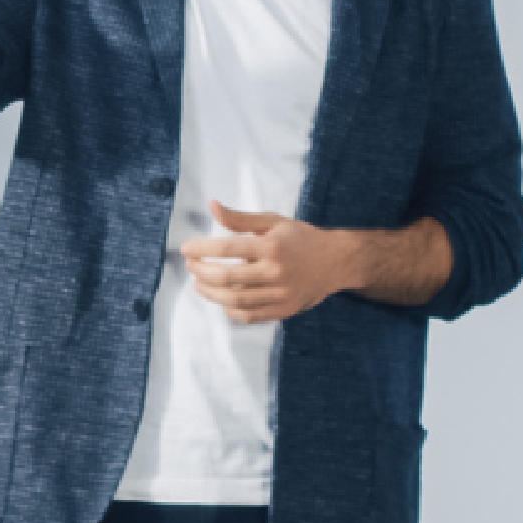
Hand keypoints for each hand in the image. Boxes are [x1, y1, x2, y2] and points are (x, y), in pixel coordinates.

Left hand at [183, 205, 347, 325]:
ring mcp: (281, 295)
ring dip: (209, 293)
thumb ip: (240, 218)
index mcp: (272, 246)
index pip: (226, 248)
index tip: (186, 249)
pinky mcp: (283, 311)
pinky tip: (221, 298)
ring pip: (233, 300)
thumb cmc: (300, 238)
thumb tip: (211, 206)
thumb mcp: (273, 222)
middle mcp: (276, 272)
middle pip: (226, 278)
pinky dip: (228, 309)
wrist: (337, 262)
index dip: (201, 249)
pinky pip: (247, 316)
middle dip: (200, 272)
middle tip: (190, 266)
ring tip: (199, 283)